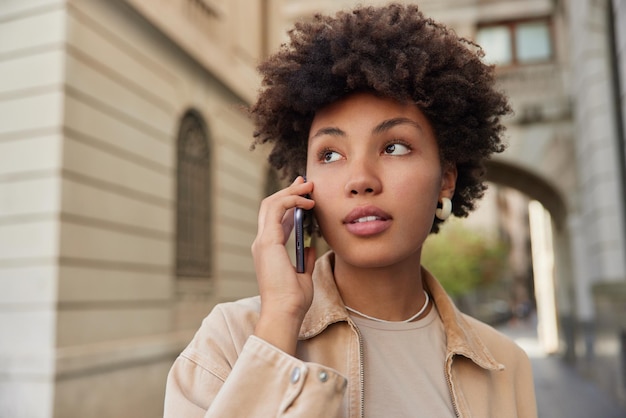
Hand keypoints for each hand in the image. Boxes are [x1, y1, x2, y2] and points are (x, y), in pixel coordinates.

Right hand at [251, 176, 315, 354]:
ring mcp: (263, 242)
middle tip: (306, 182)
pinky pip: (277, 211)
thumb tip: (311, 246)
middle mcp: (262, 243)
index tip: (305, 194)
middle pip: (271, 207)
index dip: (289, 203)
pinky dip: (291, 201)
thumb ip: (305, 259)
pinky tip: (307, 202)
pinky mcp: (268, 242)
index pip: (276, 219)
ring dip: (290, 192)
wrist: (284, 312)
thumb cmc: (293, 300)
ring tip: (308, 186)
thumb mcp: (304, 275)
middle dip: (289, 191)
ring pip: (271, 204)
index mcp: (269, 250)